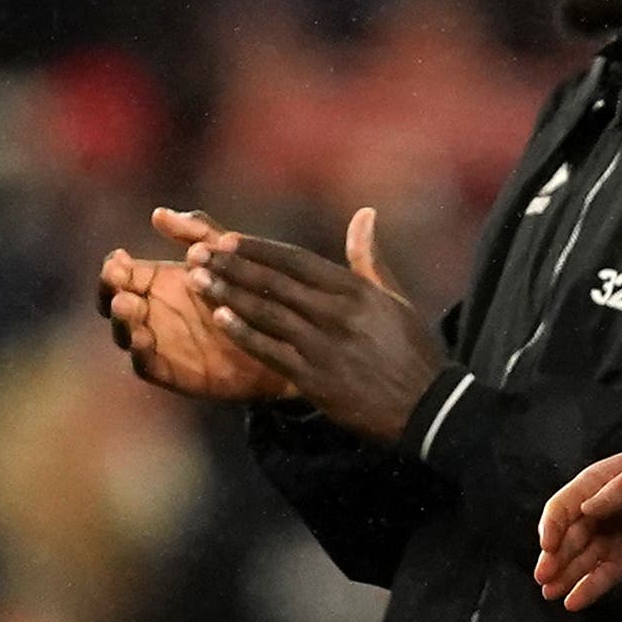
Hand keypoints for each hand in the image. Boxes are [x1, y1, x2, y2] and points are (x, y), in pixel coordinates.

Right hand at [97, 209, 292, 400]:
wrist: (281, 338)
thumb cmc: (250, 291)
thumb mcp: (226, 256)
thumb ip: (198, 234)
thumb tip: (158, 213)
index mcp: (156, 283)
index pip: (118, 274)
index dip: (112, 268)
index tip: (119, 260)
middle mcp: (150, 313)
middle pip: (113, 303)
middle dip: (110, 293)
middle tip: (120, 285)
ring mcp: (158, 343)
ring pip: (126, 334)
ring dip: (123, 321)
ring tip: (128, 305)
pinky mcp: (171, 372)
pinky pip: (146, 365)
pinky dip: (141, 353)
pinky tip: (144, 339)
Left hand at [185, 207, 443, 443]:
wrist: (425, 406)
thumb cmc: (412, 350)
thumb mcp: (396, 301)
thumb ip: (370, 259)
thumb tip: (364, 214)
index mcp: (357, 292)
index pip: (298, 261)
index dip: (260, 249)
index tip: (228, 238)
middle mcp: (338, 314)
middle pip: (276, 283)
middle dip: (233, 266)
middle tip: (197, 252)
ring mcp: (324, 346)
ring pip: (267, 313)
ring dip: (228, 294)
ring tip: (196, 279)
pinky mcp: (314, 377)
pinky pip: (270, 351)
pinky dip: (243, 333)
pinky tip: (218, 319)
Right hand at [536, 446, 621, 611]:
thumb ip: (619, 487)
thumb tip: (587, 509)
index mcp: (596, 485)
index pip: (563, 506)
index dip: (552, 525)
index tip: (549, 544)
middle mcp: (596, 515)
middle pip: (568, 538)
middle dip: (554, 556)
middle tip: (543, 575)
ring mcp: (611, 539)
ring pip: (581, 561)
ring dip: (564, 576)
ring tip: (550, 592)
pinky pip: (603, 577)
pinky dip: (588, 589)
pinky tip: (574, 601)